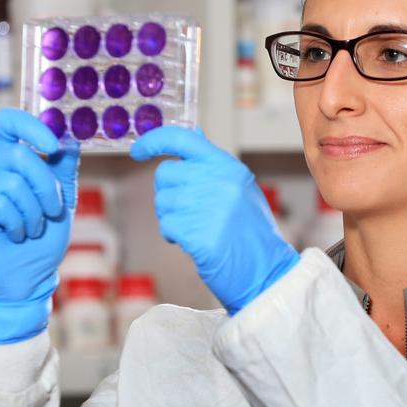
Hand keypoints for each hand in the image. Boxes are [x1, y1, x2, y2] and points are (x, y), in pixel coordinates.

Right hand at [0, 108, 79, 342]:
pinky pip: (0, 204)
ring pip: (12, 182)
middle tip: (51, 212)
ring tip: (30, 229)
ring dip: (33, 212)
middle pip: (20, 155)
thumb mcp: (60, 200)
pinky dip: (17, 224)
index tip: (53, 146)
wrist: (26, 279)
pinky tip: (13, 236)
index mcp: (3, 161)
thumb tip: (71, 139)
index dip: (31, 125)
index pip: (8, 123)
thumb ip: (63, 169)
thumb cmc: (41, 241)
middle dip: (46, 187)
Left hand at [131, 127, 298, 314]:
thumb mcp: (241, 188)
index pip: (182, 139)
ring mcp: (208, 206)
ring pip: (163, 202)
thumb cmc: (253, 233)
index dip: (154, 140)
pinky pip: (167, 226)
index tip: (138, 150)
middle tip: (188, 211)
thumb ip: (214, 164)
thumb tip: (192, 135)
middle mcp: (219, 181)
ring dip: (172, 218)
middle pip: (166, 174)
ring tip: (198, 229)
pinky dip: (174, 236)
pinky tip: (195, 243)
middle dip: (168, 194)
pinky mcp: (199, 233)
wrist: (268, 271)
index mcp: (229, 167)